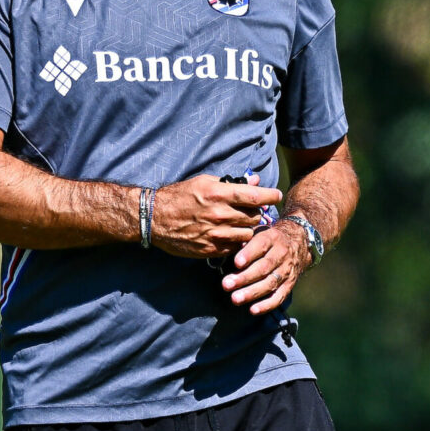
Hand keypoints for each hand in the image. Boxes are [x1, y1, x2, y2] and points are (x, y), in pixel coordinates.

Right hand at [151, 174, 281, 258]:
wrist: (153, 218)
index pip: (256, 196)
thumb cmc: (177, 196)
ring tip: (239, 223)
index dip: (270, 195)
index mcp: (218, 194)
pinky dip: (236, 240)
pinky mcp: (211, 249)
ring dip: (247, 228)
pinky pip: (235, 246)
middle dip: (256, 212)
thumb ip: (230, 183)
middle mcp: (220, 215)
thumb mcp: (203, 182)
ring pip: (248, 233)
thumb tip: (254, 181)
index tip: (275, 195)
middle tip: (250, 210)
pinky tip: (228, 233)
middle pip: (255, 216)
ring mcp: (216, 234)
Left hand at [221, 220, 311, 313]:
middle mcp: (282, 254)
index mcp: (272, 238)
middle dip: (244, 278)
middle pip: (264, 268)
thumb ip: (244, 239)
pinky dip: (267, 305)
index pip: (261, 245)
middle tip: (226, 285)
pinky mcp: (290, 284)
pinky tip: (253, 310)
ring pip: (270, 283)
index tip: (236, 263)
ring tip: (235, 298)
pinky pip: (279, 297)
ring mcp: (287, 271)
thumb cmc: (268, 238)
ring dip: (252, 292)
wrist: (298, 243)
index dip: (248, 254)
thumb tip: (226, 246)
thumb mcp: (258, 232)